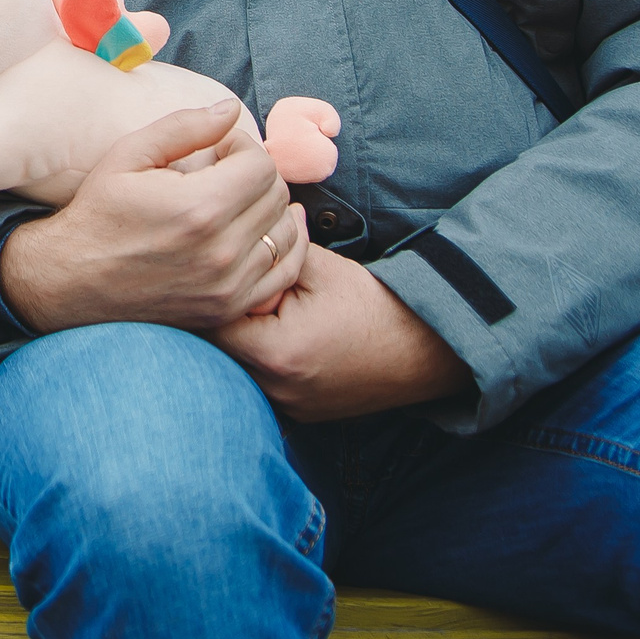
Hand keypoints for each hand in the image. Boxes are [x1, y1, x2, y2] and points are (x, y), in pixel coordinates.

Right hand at [0, 103, 305, 333]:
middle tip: (225, 174)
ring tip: (238, 202)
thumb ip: (185, 126)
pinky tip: (259, 233)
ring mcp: (228, 286)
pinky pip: (284, 273)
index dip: (242, 148)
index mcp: (199, 208)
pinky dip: (282, 248)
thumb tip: (231, 108)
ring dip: (270, 210)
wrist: (73, 280)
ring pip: (287, 233)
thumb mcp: (129, 155)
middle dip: (256, 175)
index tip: (217, 150)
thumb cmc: (99, 213)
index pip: (262, 165)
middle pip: (277, 197)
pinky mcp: (229, 308)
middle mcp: (221, 251)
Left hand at [213, 244, 471, 422]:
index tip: (217, 267)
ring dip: (237, 339)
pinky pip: (260, 383)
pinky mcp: (300, 412)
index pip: (212, 319)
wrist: (427, 348)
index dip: (212, 288)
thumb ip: (272, 249)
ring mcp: (288, 407)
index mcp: (275, 352)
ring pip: (237, 369)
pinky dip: (258, 359)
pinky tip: (272, 333)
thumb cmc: (374, 304)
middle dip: (219, 314)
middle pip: (219, 350)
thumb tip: (241, 225)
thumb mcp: (320, 267)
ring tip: (249, 307)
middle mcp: (275, 389)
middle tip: (223, 285)